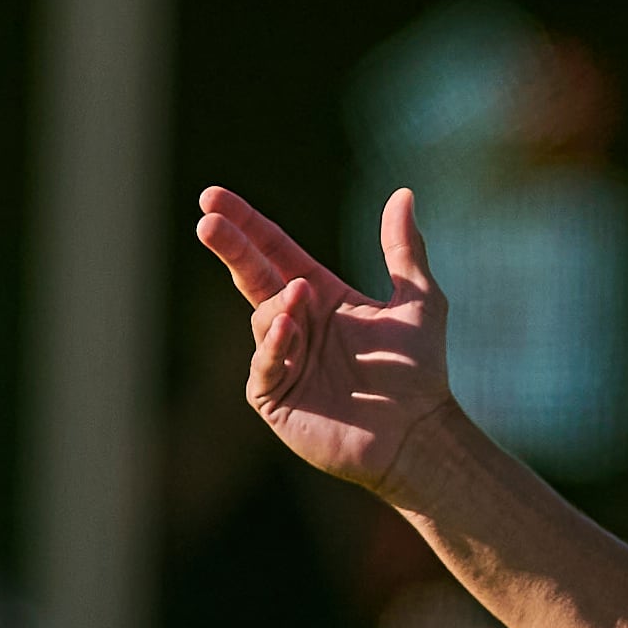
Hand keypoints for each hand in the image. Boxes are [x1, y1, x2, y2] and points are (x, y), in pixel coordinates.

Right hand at [194, 186, 457, 499]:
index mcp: (322, 297)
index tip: (213, 197)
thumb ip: (403, 248)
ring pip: (262, 319)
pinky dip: (273, 344)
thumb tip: (403, 193)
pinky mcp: (275, 398)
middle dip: (231, 247)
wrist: (418, 434)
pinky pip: (264, 364)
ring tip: (300, 296)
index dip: (247, 225)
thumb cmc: (420, 371)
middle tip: (207, 221)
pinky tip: (289, 327)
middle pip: (253, 276)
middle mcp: (297, 324)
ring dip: (277, 304)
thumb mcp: (418, 300)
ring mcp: (283, 361)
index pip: (274, 251)